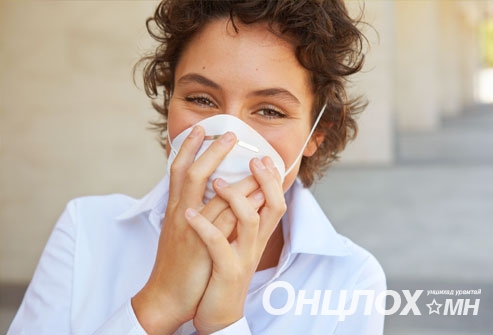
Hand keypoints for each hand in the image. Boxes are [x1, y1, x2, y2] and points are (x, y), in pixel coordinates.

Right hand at [132, 126, 239, 333]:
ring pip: (215, 195)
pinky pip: (226, 221)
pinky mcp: (202, 245)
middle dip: (211, 151)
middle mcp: (180, 213)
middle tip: (230, 134)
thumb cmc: (176, 262)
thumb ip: (190, 210)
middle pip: (193, 174)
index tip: (200, 129)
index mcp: (174, 208)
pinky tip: (258, 194)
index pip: (177, 170)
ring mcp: (191, 228)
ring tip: (256, 159)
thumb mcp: (178, 230)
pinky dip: (242, 204)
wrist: (166, 294)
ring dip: (238, 175)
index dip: (187, 147)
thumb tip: (207, 193)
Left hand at [186, 156, 286, 333]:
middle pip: (273, 206)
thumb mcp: (233, 241)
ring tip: (218, 181)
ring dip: (235, 197)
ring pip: (250, 221)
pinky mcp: (227, 272)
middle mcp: (254, 243)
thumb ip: (235, 218)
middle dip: (266, 179)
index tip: (264, 157)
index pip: (274, 201)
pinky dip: (204, 227)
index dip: (272, 178)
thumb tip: (234, 191)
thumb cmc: (220, 272)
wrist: (218, 313)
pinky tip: (189, 214)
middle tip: (255, 159)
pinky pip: (218, 246)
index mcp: (255, 235)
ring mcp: (242, 257)